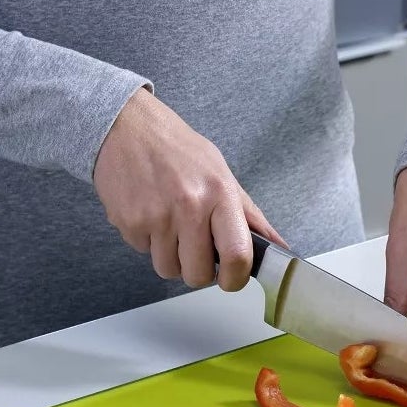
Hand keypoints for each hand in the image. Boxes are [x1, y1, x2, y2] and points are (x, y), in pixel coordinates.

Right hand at [93, 88, 283, 290]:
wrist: (127, 128)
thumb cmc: (178, 150)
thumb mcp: (222, 174)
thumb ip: (250, 216)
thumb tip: (279, 248)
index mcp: (219, 194)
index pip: (236, 255)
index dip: (235, 278)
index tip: (231, 278)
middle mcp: (188, 207)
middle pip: (198, 275)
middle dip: (199, 271)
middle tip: (197, 250)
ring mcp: (155, 217)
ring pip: (168, 270)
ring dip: (172, 258)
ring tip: (172, 227)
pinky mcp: (128, 223)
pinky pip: (143, 253)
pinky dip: (149, 242)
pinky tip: (150, 214)